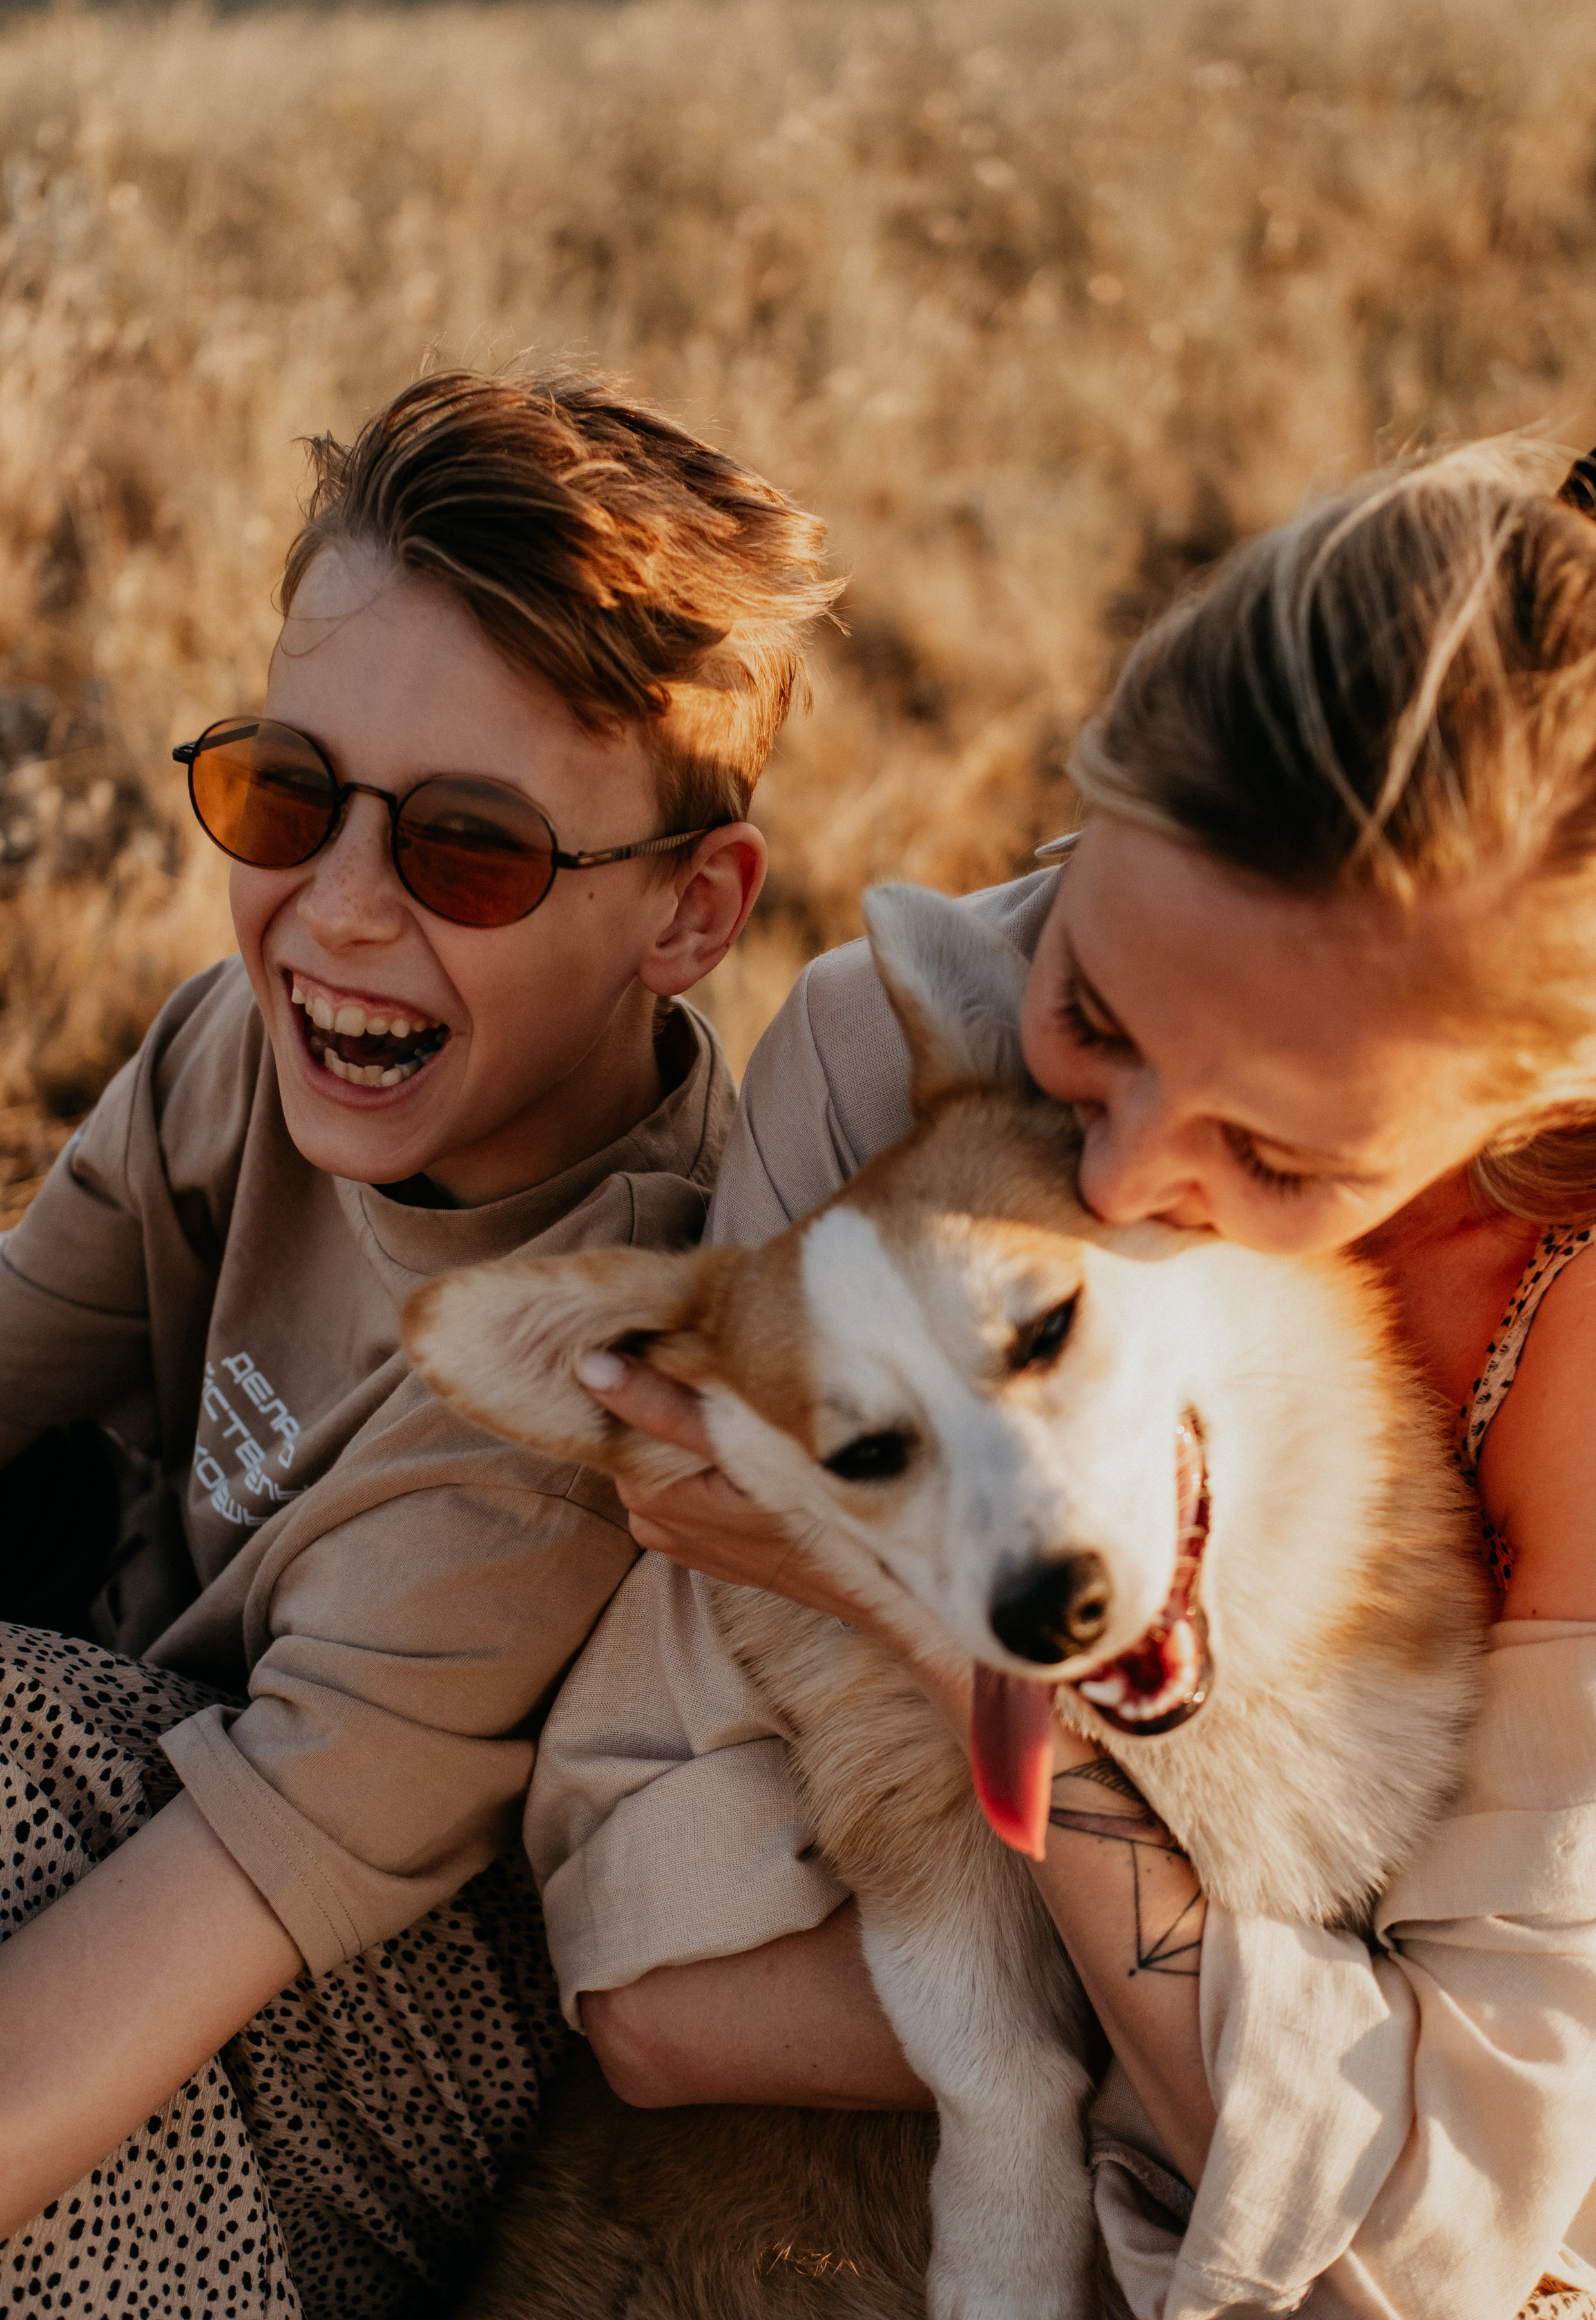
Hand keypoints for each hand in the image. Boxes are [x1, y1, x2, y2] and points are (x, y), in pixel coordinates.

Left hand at [575, 1350, 880, 1626]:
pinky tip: (745, 1443)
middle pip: (642, 1438)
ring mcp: (679, 1536)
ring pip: (670, 1459)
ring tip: (737, 1404)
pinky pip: (693, 1483)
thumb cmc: (812, 1517)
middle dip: (671, 1402)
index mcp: (646, 1498)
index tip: (670, 1339)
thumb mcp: (742, 1452)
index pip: (617, 1418)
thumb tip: (591, 1366)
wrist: (869, 1584)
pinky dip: (712, 1461)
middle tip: (715, 1365)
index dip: (641, 1375)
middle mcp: (650, 1522)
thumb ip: (664, 1408)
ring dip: (695, 1431)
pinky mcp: (707, 1541)